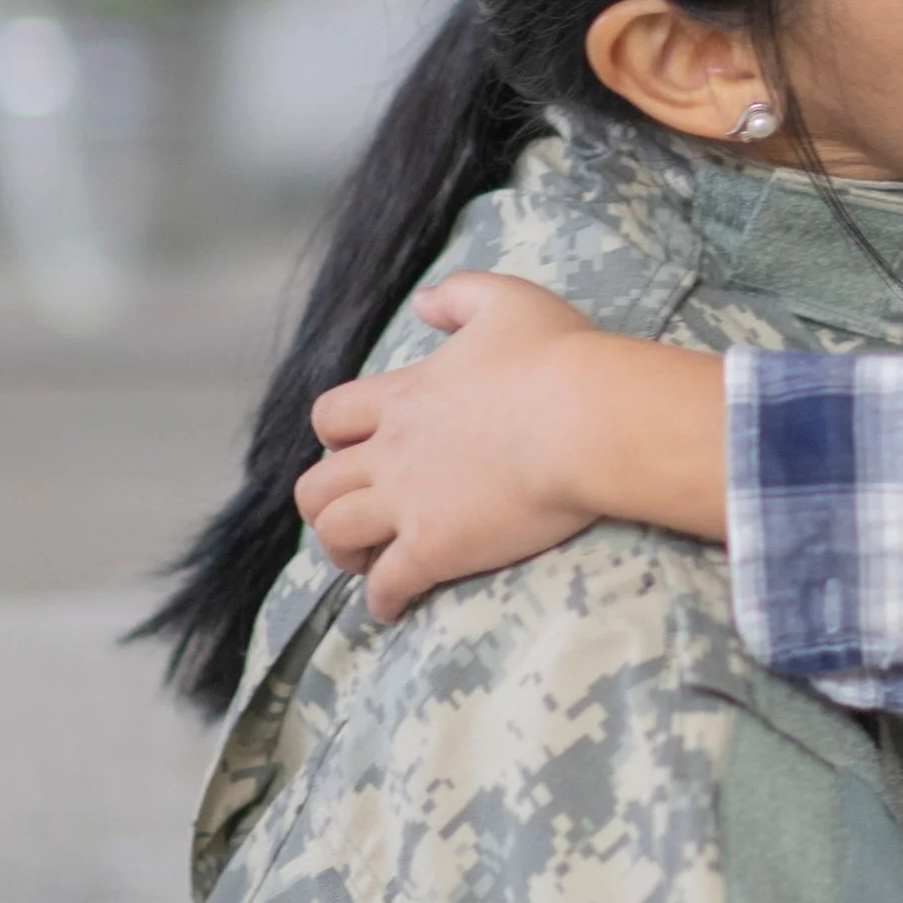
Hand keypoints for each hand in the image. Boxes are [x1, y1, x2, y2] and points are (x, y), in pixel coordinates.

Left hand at [297, 273, 605, 618]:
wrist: (586, 419)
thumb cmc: (557, 359)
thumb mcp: (508, 301)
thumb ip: (459, 295)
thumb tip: (423, 302)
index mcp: (404, 397)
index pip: (332, 417)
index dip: (335, 436)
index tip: (356, 448)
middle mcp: (392, 452)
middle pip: (316, 486)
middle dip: (324, 504)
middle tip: (353, 514)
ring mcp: (408, 504)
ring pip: (335, 536)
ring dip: (342, 553)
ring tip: (366, 562)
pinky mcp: (435, 549)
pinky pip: (387, 586)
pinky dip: (384, 601)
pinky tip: (395, 608)